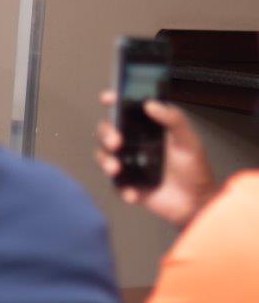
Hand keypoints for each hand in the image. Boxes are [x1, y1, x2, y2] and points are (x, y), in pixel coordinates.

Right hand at [94, 90, 217, 227]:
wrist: (198, 204)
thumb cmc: (195, 170)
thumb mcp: (189, 141)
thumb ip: (175, 119)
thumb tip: (151, 104)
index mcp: (145, 130)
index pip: (124, 111)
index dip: (113, 102)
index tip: (108, 98)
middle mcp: (133, 145)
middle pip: (107, 131)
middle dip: (106, 134)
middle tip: (116, 141)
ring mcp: (128, 165)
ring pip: (104, 156)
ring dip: (105, 160)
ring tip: (116, 168)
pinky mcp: (128, 185)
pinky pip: (116, 185)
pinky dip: (121, 188)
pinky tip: (133, 192)